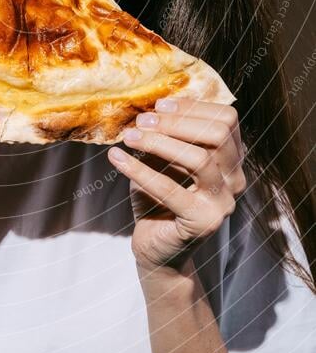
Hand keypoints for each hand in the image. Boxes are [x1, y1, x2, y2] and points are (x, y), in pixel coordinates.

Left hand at [107, 97, 245, 274]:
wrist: (157, 247)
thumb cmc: (158, 197)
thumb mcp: (162, 158)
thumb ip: (165, 135)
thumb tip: (150, 107)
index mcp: (231, 159)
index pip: (226, 119)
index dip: (193, 107)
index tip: (159, 105)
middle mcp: (235, 179)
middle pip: (217, 134)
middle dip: (176, 122)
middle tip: (142, 121)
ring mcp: (222, 203)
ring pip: (200, 159)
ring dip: (159, 143)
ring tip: (129, 137)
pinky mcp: (203, 223)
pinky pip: (170, 190)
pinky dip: (140, 170)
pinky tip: (117, 159)